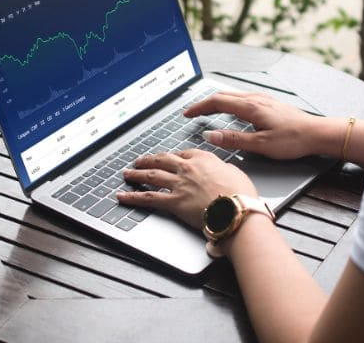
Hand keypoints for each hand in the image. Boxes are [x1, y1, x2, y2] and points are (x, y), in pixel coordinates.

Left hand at [117, 149, 256, 228]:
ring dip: (136, 174)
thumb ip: (223, 169)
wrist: (237, 210)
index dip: (172, 156)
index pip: (183, 153)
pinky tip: (122, 196)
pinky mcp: (173, 202)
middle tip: (139, 161)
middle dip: (148, 160)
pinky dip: (132, 197)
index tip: (167, 158)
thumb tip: (222, 171)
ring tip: (127, 174)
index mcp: (203, 158)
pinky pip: (148, 198)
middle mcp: (188, 168)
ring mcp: (178, 184)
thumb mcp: (236, 172)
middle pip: (162, 160)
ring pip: (151, 175)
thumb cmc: (241, 194)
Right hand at [185, 91, 319, 159]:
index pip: (217, 101)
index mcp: (250, 106)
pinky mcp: (269, 104)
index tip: (187, 114)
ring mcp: (263, 99)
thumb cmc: (294, 139)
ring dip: (217, 102)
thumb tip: (211, 136)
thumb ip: (234, 139)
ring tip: (207, 112)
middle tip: (192, 113)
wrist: (317, 133)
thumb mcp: (260, 144)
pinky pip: (242, 99)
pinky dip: (229, 103)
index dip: (199, 107)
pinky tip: (232, 112)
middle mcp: (255, 99)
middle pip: (223, 96)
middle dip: (204, 104)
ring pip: (233, 96)